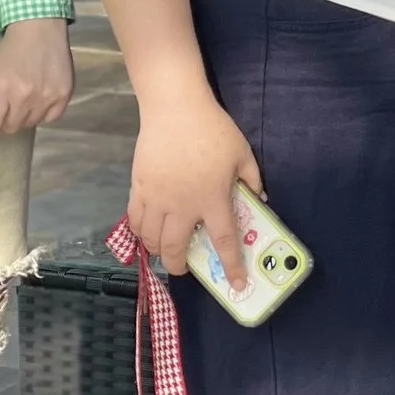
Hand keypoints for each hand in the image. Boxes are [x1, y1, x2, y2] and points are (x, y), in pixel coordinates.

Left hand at [0, 18, 74, 135]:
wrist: (40, 28)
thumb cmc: (10, 45)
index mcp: (2, 89)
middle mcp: (25, 97)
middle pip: (10, 127)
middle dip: (7, 118)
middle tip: (10, 102)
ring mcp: (46, 97)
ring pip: (30, 123)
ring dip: (26, 114)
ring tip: (26, 96)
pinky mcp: (63, 95)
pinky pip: (51, 118)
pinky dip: (44, 112)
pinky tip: (41, 97)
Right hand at [127, 91, 262, 282]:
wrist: (175, 109)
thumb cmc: (213, 130)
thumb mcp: (243, 154)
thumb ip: (252, 180)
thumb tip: (259, 199)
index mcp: (212, 199)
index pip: (224, 241)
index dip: (231, 266)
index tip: (237, 285)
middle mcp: (182, 206)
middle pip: (175, 249)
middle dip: (179, 265)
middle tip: (185, 267)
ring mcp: (157, 198)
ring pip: (151, 239)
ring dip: (158, 251)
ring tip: (165, 250)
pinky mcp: (138, 187)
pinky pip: (134, 220)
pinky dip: (139, 232)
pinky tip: (146, 232)